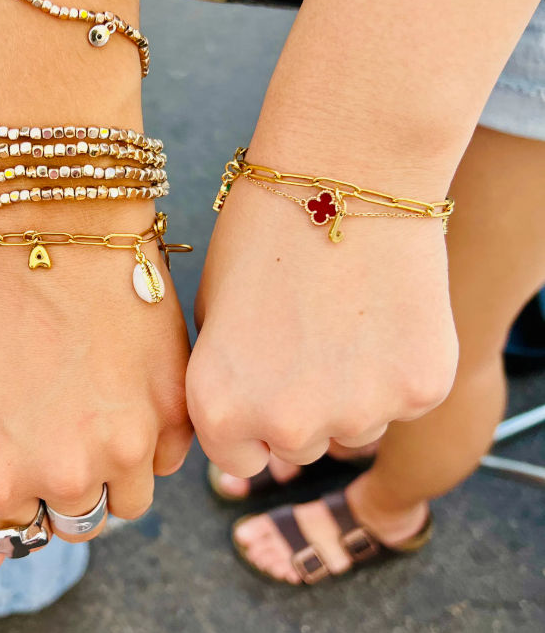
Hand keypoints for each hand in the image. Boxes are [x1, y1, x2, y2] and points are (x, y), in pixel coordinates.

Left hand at [0, 203, 192, 570]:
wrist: (58, 232)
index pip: (18, 530)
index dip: (22, 490)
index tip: (28, 456)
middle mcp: (63, 475)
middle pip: (78, 523)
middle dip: (69, 487)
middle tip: (67, 431)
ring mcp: (127, 447)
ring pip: (130, 500)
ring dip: (117, 471)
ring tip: (102, 411)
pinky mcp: (173, 412)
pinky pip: (169, 458)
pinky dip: (153, 437)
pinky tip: (130, 388)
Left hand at [188, 176, 457, 474]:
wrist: (341, 173)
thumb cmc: (262, 233)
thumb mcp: (211, 313)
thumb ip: (225, 379)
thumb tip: (242, 417)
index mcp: (219, 406)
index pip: (237, 459)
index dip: (250, 422)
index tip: (262, 385)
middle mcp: (286, 425)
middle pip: (298, 446)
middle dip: (299, 406)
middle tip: (306, 337)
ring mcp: (359, 412)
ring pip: (355, 426)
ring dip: (349, 390)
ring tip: (343, 317)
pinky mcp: (421, 389)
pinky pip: (403, 399)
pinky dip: (395, 367)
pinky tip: (383, 310)